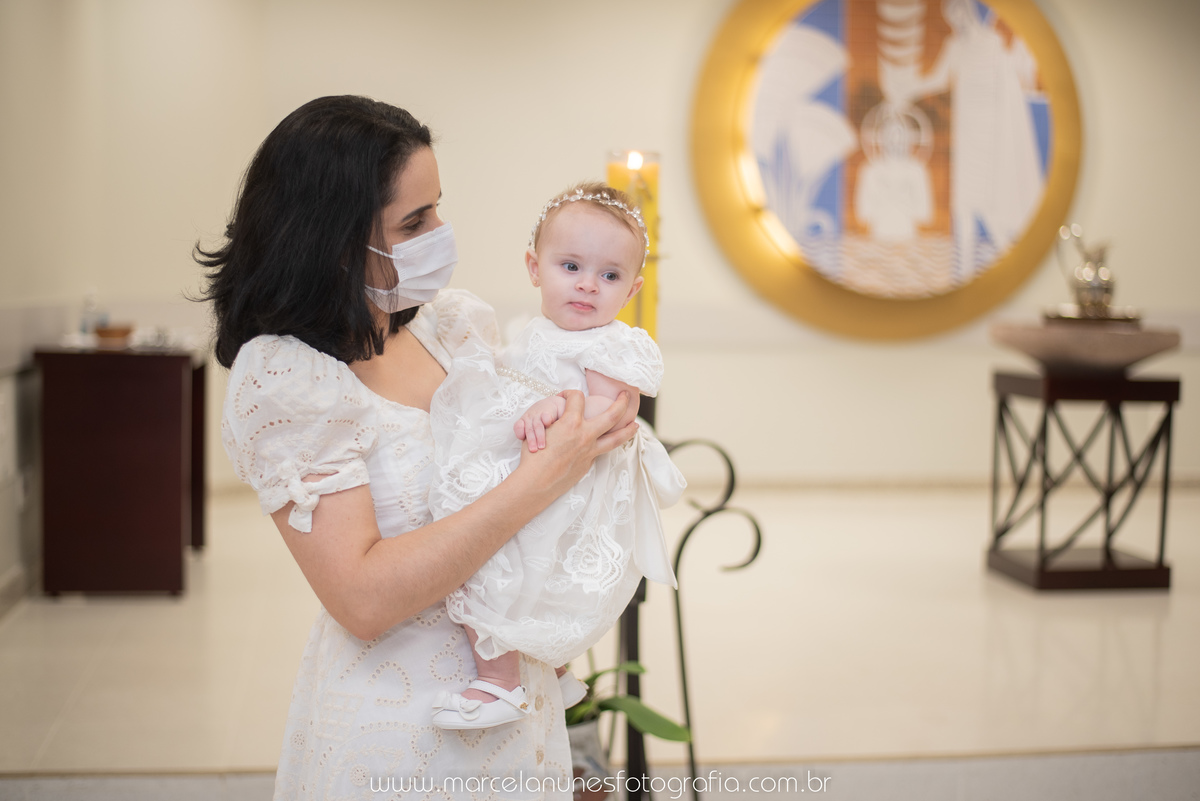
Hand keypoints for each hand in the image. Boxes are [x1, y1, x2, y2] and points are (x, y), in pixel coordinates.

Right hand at [518, 390, 638, 500]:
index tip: (568, 396)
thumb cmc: (533, 457)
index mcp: (570, 423)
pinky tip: (606, 444)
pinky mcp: (587, 464)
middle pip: (612, 415)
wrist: (535, 483)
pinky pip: (600, 452)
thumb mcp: (541, 431)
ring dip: (628, 430)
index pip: (577, 398)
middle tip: (626, 396)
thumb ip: (556, 422)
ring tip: (635, 425)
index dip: (570, 393)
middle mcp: (584, 436)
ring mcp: (589, 452)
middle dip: (621, 403)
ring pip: (616, 439)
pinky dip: (605, 446)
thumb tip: (561, 419)